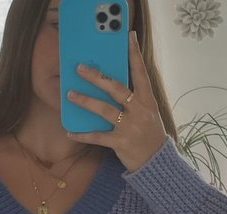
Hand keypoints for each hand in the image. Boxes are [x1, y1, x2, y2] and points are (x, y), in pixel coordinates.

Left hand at [66, 31, 167, 172]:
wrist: (157, 163)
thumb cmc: (150, 135)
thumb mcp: (148, 114)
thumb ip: (134, 100)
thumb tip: (112, 85)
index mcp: (147, 101)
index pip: (141, 73)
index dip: (135, 55)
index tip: (128, 38)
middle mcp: (139, 111)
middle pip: (117, 88)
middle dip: (97, 77)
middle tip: (80, 68)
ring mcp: (129, 127)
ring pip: (104, 110)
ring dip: (85, 101)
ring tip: (70, 95)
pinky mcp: (120, 143)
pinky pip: (97, 137)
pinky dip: (82, 135)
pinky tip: (69, 131)